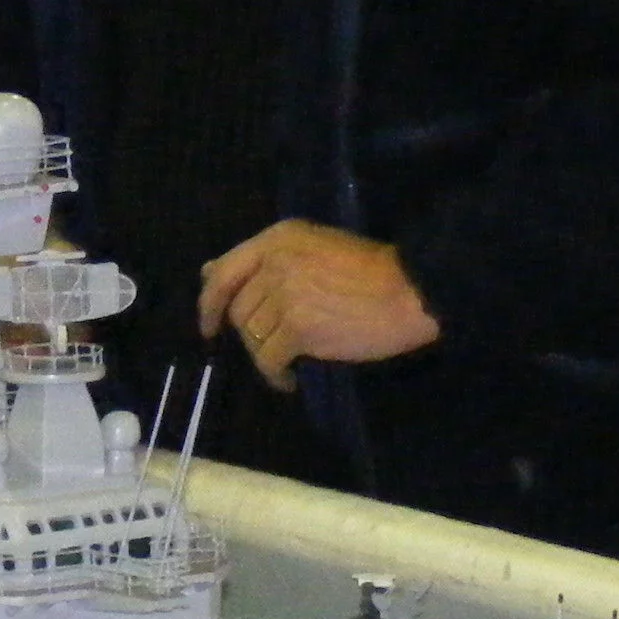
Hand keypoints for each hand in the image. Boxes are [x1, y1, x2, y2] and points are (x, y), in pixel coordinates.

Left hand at [196, 220, 440, 391]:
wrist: (409, 291)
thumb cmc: (372, 270)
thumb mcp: (315, 248)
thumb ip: (267, 260)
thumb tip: (208, 272)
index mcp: (279, 239)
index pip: (225, 271)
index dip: (210, 302)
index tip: (209, 326)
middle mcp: (275, 263)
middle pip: (240, 310)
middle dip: (249, 336)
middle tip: (274, 348)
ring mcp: (285, 295)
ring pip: (253, 336)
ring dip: (267, 355)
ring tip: (290, 362)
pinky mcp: (299, 329)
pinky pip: (269, 360)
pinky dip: (276, 375)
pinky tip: (290, 380)